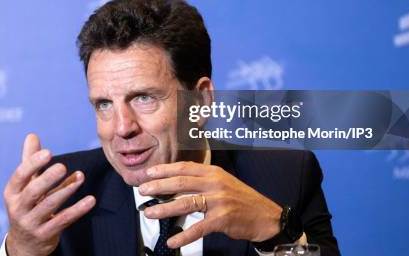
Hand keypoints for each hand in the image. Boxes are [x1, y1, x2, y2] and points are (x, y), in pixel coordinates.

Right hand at [3, 134, 95, 255]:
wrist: (24, 244)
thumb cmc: (27, 205)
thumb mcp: (25, 186)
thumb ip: (30, 161)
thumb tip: (32, 136)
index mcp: (12, 193)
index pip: (20, 176)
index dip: (32, 164)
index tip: (47, 152)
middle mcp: (18, 208)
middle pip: (33, 192)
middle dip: (47, 179)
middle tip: (62, 166)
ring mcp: (31, 223)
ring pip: (49, 206)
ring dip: (66, 190)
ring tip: (80, 177)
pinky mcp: (46, 234)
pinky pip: (63, 220)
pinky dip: (77, 210)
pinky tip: (90, 200)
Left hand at [138, 161, 281, 248]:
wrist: (266, 216)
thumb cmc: (241, 200)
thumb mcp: (223, 182)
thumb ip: (203, 181)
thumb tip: (177, 183)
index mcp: (213, 172)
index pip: (184, 167)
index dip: (164, 170)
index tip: (149, 173)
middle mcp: (214, 183)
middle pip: (180, 183)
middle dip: (158, 186)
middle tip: (142, 191)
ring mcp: (218, 201)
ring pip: (185, 204)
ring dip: (164, 209)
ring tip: (149, 213)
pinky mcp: (222, 219)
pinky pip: (198, 228)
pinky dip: (183, 236)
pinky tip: (172, 241)